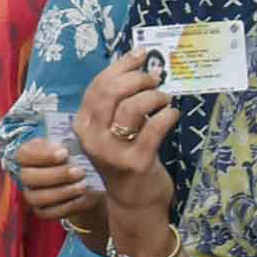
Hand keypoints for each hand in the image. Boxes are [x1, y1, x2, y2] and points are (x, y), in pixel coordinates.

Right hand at [11, 137, 105, 225]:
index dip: (42, 155)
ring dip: (61, 192)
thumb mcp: (72, 144)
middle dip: (55, 175)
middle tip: (78, 171)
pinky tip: (81, 198)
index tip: (64, 153)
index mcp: (28, 155)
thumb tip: (74, 134)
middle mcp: (25, 175)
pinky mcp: (41, 212)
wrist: (87, 181)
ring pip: (36, 197)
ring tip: (82, 185)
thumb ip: (68, 139)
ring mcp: (31, 195)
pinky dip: (65, 207)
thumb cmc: (76, 158)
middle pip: (29, 177)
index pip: (23, 154)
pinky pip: (47, 213)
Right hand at [76, 51, 178, 223]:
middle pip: (111, 92)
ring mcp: (112, 151)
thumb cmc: (127, 157)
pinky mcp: (136, 162)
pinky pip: (154, 128)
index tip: (140, 55)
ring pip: (132, 108)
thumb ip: (118, 103)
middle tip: (155, 79)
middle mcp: (92, 137)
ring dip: (154, 96)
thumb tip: (140, 65)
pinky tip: (173, 114)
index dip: (120, 66)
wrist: (134, 202)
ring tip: (164, 100)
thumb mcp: (113, 130)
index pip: (97, 86)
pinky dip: (167, 116)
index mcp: (83, 125)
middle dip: (137, 79)